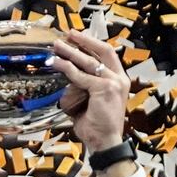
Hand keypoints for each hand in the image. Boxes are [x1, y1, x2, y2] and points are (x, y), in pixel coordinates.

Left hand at [50, 31, 128, 153]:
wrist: (105, 142)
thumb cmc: (97, 125)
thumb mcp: (92, 99)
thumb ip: (85, 85)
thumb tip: (68, 74)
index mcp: (119, 80)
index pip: (108, 55)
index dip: (93, 44)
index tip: (78, 37)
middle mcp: (120, 79)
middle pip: (104, 51)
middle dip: (85, 40)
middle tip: (69, 34)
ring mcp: (114, 83)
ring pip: (89, 61)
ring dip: (71, 51)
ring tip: (57, 45)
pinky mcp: (104, 89)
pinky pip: (81, 75)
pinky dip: (67, 68)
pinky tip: (57, 63)